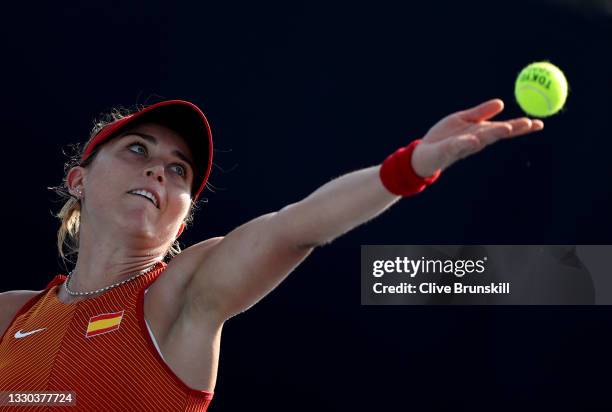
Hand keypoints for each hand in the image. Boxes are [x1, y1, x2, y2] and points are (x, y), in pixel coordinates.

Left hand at [411, 98, 543, 177]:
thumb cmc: (445, 137)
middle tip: (530, 124)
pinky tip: (473, 138)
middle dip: (513, 129)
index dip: (521, 126)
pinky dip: (466, 142)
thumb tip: (502, 103)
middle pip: (497, 134)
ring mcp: (463, 146)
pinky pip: (458, 145)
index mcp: (481, 132)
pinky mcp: (448, 150)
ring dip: (494, 133)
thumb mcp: (463, 119)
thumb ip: (481, 113)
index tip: (538, 123)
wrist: (424, 153)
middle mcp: (475, 140)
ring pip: (481, 139)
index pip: (504, 128)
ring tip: (508, 127)